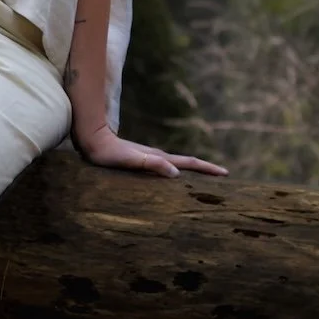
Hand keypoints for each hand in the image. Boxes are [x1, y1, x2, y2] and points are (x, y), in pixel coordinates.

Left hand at [72, 122, 227, 177]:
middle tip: (222, 175)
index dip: (207, 168)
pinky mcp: (141, 160)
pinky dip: (176, 172)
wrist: (92, 139)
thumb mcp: (131, 160)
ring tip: (203, 178)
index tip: (225, 173)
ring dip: (192, 171)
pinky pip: (164, 168)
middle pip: (187, 163)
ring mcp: (150, 157)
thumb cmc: (108, 153)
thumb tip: (177, 174)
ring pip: (176, 165)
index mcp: (158, 158)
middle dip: (205, 169)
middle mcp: (157, 157)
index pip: (189, 163)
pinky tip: (172, 178)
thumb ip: (152, 164)